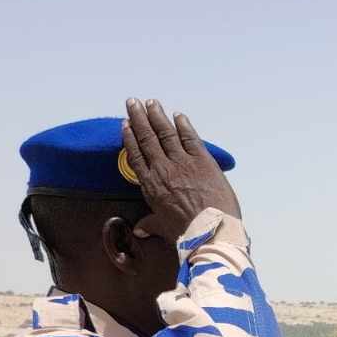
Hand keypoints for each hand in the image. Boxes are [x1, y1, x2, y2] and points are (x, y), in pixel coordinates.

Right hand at [121, 99, 240, 239]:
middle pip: (148, 138)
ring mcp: (183, 162)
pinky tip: (178, 116)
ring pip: (167, 134)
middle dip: (139, 118)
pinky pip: (191, 139)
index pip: (135, 155)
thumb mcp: (164, 228)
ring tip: (151, 103)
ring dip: (157, 116)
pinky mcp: (203, 161)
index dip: (129, 138)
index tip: (125, 124)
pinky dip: (184, 126)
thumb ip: (150, 224)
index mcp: (150, 184)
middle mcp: (163, 168)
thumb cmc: (187, 233)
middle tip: (133, 103)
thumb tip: (140, 230)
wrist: (211, 231)